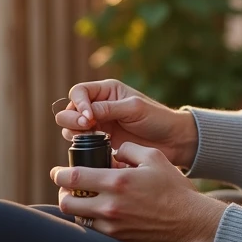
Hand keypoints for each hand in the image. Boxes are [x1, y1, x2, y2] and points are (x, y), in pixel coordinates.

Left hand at [51, 142, 226, 241]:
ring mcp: (113, 226)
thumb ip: (129, 149)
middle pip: (67, 201)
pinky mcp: (118, 240)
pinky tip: (98, 213)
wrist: (189, 222)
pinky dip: (90, 221)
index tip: (58, 172)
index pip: (74, 177)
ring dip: (76, 207)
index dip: (60, 174)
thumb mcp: (155, 157)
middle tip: (67, 187)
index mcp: (118, 181)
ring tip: (83, 199)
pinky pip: (93, 230)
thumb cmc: (174, 188)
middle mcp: (111, 206)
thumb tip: (113, 151)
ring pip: (78, 218)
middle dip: (63, 192)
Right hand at [55, 80, 198, 167]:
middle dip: (72, 119)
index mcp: (107, 92)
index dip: (78, 104)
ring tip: (93, 138)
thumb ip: (108, 109)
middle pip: (69, 110)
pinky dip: (82, 147)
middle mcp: (98, 107)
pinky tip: (96, 149)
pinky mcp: (100, 144)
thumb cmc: (158, 119)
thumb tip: (84, 113)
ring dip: (74, 133)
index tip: (89, 118)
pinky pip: (81, 145)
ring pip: (70, 128)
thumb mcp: (134, 109)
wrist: (172, 141)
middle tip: (87, 128)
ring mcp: (98, 126)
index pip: (79, 92)